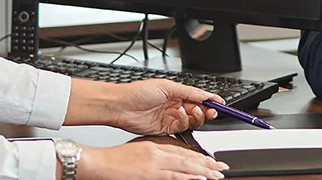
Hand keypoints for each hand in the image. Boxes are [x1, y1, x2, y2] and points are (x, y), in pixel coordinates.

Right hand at [77, 141, 229, 179]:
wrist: (100, 163)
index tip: (211, 161)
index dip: (200, 156)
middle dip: (207, 163)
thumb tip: (173, 159)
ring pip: (185, 166)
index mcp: (155, 146)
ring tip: (216, 174)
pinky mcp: (150, 174)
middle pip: (188, 158)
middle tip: (221, 168)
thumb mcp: (139, 151)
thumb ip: (156, 153)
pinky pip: (173, 175)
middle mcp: (158, 153)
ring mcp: (155, 164)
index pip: (183, 151)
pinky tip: (199, 178)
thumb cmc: (115, 159)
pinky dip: (188, 177)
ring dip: (203, 171)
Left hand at [115, 80, 221, 135]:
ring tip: (192, 111)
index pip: (199, 97)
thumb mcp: (168, 86)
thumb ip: (189, 92)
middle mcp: (176, 105)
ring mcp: (171, 117)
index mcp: (177, 93)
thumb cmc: (138, 92)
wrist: (122, 106)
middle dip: (207, 111)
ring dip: (196, 116)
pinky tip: (179, 115)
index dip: (211, 100)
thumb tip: (206, 94)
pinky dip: (184, 122)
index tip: (220, 103)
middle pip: (199, 110)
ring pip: (193, 120)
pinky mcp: (166, 128)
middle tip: (210, 111)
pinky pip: (182, 128)